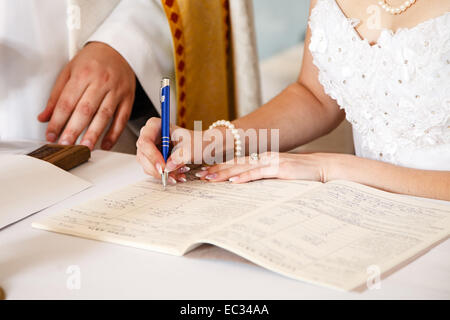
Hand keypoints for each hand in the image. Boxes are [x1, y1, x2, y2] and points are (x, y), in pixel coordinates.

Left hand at [38, 41, 135, 149]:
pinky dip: (114, 134)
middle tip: (66, 144)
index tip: (51, 135)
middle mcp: (101, 82)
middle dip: (74, 130)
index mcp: (83, 74)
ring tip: (85, 147)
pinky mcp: (128, 98)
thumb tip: (45, 117)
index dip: (58, 121)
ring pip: (104, 116)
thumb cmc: (93, 60)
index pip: (67, 102)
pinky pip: (121, 119)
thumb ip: (56, 95)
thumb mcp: (69, 71)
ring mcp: (116, 91)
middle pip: (85, 110)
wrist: (119, 49)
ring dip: (94, 134)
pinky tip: (105, 144)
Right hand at [136, 117, 194, 183]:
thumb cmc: (194, 141)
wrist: (200, 148)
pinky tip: (176, 175)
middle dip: (156, 168)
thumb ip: (181, 154)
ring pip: (147, 166)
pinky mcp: (152, 160)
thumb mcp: (191, 146)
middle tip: (168, 175)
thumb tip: (169, 165)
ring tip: (178, 175)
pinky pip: (153, 171)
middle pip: (143, 155)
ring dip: (162, 174)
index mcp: (155, 125)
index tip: (163, 167)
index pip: (145, 141)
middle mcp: (149, 136)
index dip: (152, 155)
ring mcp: (149, 149)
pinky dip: (164, 176)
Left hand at [197, 152, 335, 183]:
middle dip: (215, 169)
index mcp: (261, 159)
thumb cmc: (301, 173)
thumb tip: (246, 183)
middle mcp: (263, 157)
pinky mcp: (280, 168)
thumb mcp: (278, 174)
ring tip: (209, 178)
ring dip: (224, 173)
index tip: (204, 172)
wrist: (323, 168)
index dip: (219, 167)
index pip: (236, 163)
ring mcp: (271, 162)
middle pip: (234, 164)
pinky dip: (245, 177)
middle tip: (198, 175)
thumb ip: (263, 176)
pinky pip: (259, 173)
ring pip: (243, 167)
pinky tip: (234, 181)